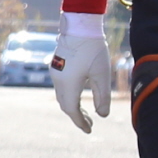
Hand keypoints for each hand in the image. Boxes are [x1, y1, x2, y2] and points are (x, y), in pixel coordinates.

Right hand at [51, 13, 112, 132]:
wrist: (79, 26)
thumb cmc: (93, 49)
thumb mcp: (102, 74)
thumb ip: (102, 96)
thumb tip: (103, 115)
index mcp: (69, 84)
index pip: (72, 110)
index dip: (81, 122)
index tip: (89, 130)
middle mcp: (58, 80)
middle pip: (65, 105)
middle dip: (77, 116)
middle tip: (90, 124)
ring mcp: (55, 73)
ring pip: (62, 97)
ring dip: (73, 106)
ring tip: (87, 112)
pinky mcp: (56, 66)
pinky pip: (61, 87)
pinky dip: (70, 96)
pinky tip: (80, 94)